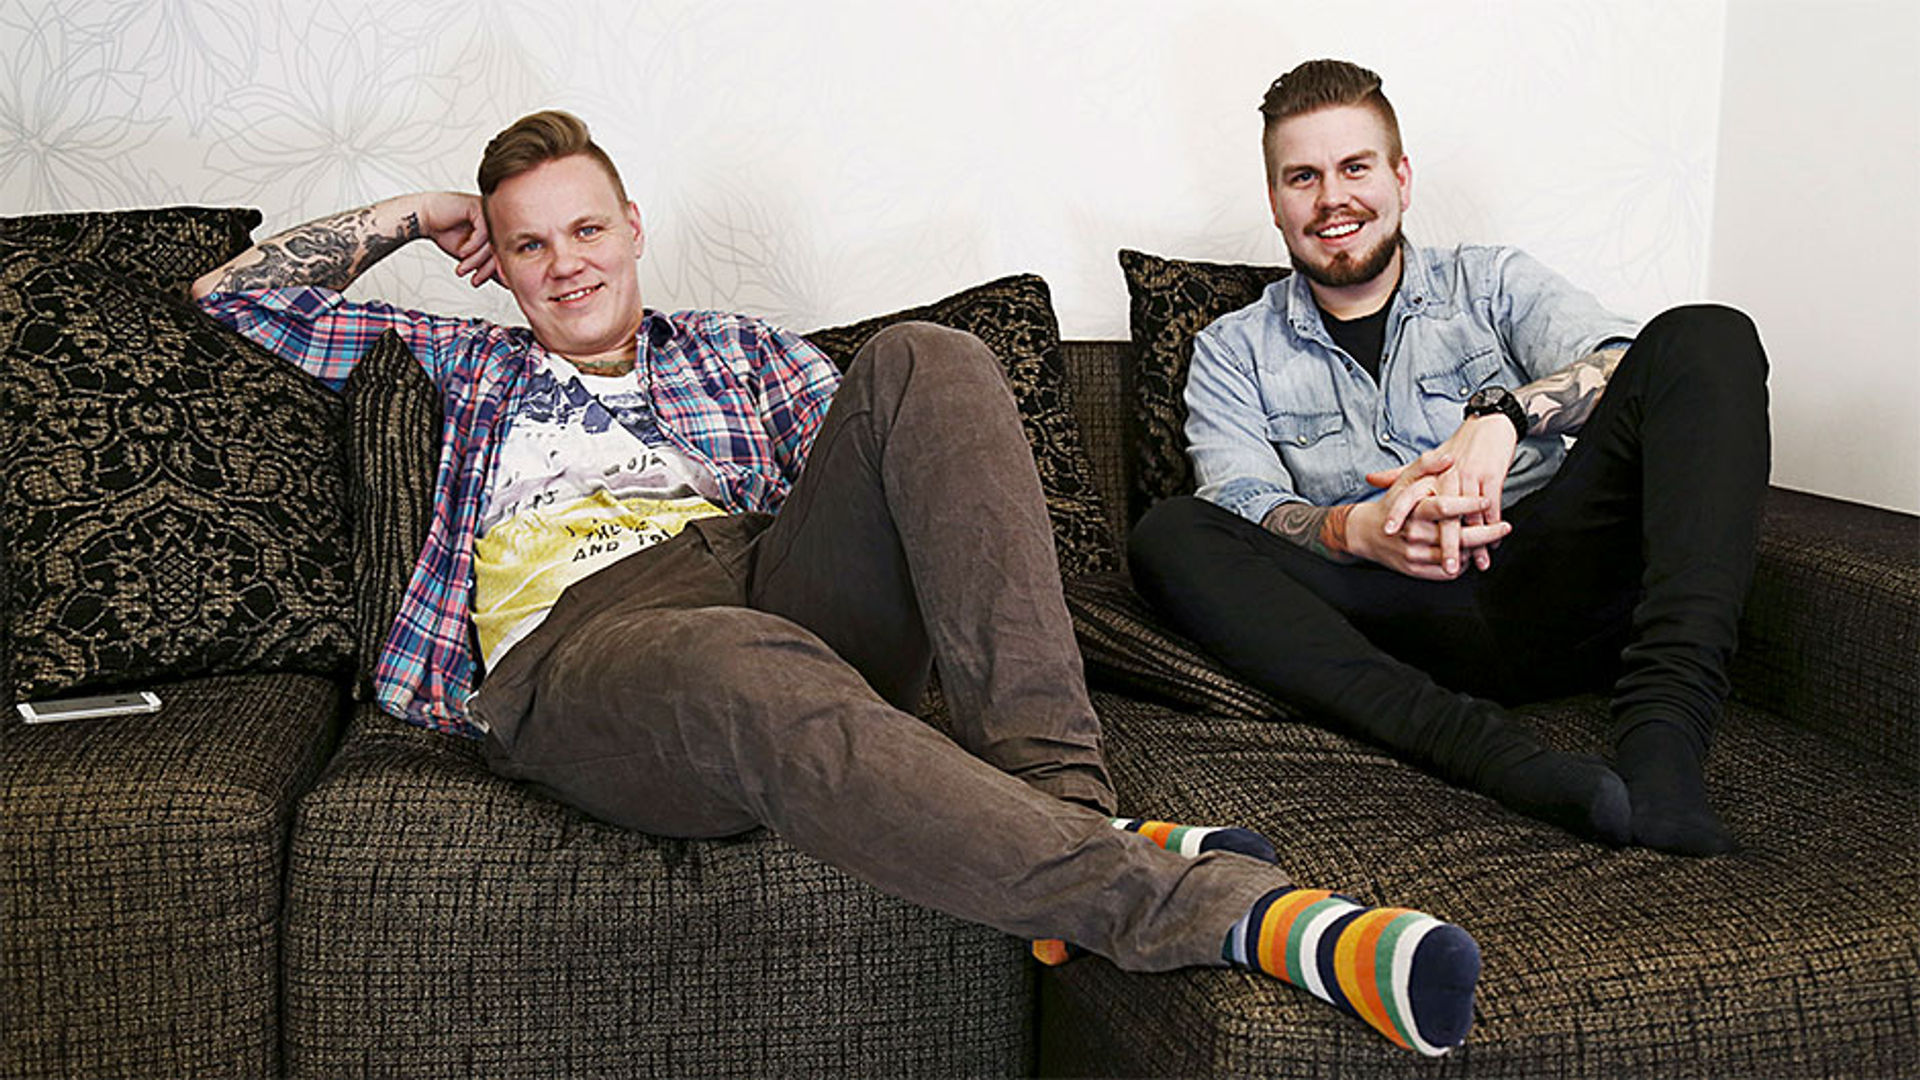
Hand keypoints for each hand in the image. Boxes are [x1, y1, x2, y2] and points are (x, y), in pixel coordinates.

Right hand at [414, 191, 498, 288]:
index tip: (483, 282)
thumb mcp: (471, 256)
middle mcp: (496, 221)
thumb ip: (488, 266)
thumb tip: (508, 284)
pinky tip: (462, 252)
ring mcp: (488, 212)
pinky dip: (472, 246)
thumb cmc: (447, 234)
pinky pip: (483, 232)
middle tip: (475, 280)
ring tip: (462, 268)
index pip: (505, 254)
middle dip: (486, 269)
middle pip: (500, 250)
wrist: (425, 218)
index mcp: (497, 231)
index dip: (496, 272)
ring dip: (476, 260)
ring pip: (492, 243)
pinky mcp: (478, 207)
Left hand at [1366, 414, 1519, 572]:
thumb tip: (1370, 479)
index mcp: (1429, 474)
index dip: (1399, 514)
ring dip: (1477, 543)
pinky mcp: (1491, 478)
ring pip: (1472, 517)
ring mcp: (1470, 478)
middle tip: (1447, 567)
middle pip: (1445, 516)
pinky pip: (1492, 508)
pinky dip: (1493, 527)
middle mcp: (1448, 477)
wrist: (1488, 425)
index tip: (1390, 533)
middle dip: (1448, 545)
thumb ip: (1399, 473)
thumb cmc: (1458, 446)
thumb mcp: (1427, 459)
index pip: (1409, 496)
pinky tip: (1493, 545)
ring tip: (1477, 564)